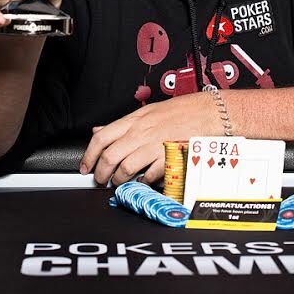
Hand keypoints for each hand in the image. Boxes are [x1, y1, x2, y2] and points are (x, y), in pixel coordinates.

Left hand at [80, 93, 221, 186]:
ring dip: (119, 180)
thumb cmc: (182, 111)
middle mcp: (142, 132)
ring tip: (120, 183)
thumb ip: (124, 124)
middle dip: (101, 173)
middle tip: (101, 180)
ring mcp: (155, 145)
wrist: (208, 112)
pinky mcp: (168, 157)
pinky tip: (143, 181)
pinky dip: (143, 182)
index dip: (89, 154)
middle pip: (110, 155)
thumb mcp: (148, 111)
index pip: (102, 136)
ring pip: (125, 167)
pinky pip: (149, 175)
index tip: (85, 166)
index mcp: (135, 119)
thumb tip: (100, 129)